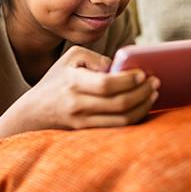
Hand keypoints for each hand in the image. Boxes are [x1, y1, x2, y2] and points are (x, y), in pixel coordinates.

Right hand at [18, 45, 159, 130]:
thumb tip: (118, 67)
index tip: (142, 74)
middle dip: (142, 93)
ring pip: (122, 120)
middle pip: (119, 104)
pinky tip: (142, 107)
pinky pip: (118, 129)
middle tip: (155, 83)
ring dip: (143, 107)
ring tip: (153, 94)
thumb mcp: (70, 59)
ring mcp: (83, 123)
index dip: (128, 80)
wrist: (35, 113)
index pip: (106, 84)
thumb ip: (95, 58)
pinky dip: (134, 119)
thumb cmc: (57, 80)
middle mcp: (78, 105)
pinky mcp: (89, 133)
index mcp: (73, 83)